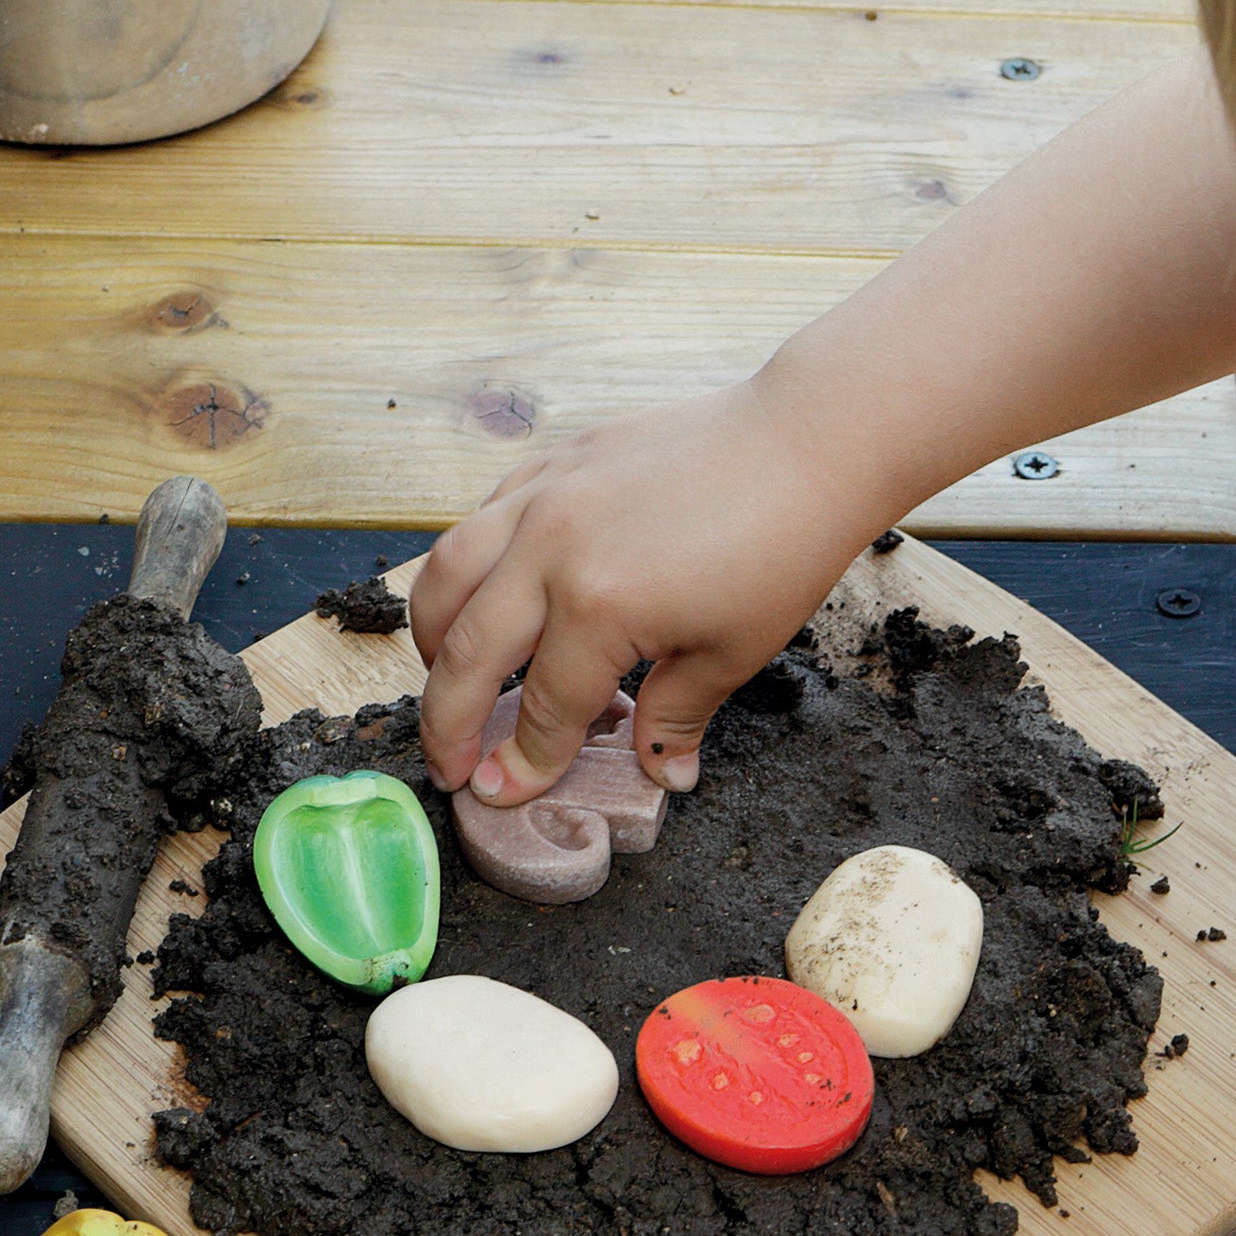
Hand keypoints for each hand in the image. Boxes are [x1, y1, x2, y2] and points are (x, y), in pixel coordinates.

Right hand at [406, 375, 887, 806]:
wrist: (803, 442)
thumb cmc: (781, 547)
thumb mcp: (732, 654)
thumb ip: (675, 717)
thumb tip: (659, 771)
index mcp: (599, 608)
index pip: (544, 708)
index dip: (523, 763)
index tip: (500, 793)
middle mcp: (551, 549)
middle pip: (467, 651)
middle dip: (447, 721)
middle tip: (447, 765)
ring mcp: (544, 496)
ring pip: (448, 573)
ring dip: (431, 638)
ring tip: (444, 681)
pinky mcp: (552, 462)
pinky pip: (481, 519)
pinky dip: (466, 567)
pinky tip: (482, 598)